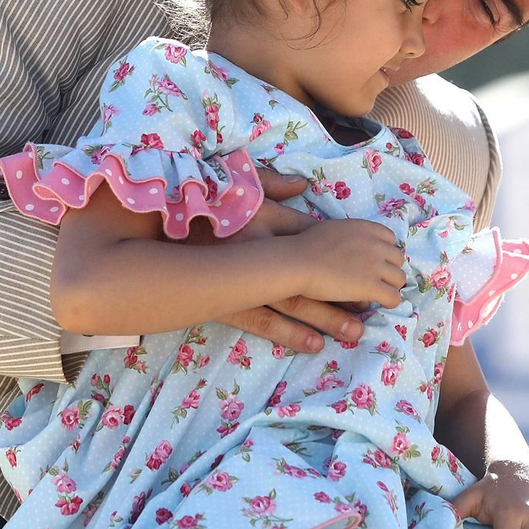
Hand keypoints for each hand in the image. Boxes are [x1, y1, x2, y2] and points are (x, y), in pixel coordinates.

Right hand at [192, 166, 364, 354]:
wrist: (155, 232)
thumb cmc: (199, 205)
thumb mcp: (234, 186)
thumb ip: (269, 183)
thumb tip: (300, 184)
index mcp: (264, 223)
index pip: (311, 237)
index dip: (339, 252)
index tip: (364, 265)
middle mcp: (260, 253)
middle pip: (311, 276)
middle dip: (343, 293)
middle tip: (373, 305)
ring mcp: (244, 280)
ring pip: (294, 302)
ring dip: (327, 317)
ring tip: (355, 331)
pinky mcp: (227, 301)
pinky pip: (263, 322)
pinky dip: (290, 333)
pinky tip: (314, 345)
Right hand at [291, 219, 406, 308]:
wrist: (298, 262)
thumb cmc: (307, 246)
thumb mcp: (334, 229)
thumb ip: (351, 235)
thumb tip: (354, 244)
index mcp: (367, 229)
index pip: (391, 240)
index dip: (384, 253)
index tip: (375, 263)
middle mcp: (376, 245)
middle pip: (398, 259)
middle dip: (390, 270)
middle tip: (378, 280)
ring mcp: (376, 266)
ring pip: (399, 279)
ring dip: (391, 286)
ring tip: (379, 293)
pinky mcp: (372, 287)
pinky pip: (393, 298)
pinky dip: (390, 302)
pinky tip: (380, 304)